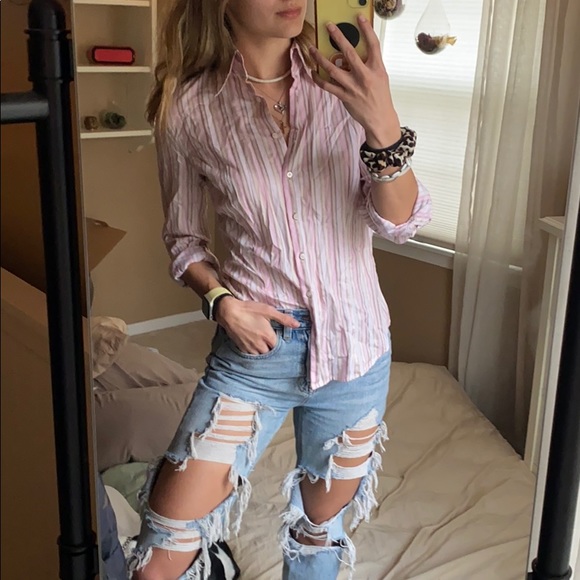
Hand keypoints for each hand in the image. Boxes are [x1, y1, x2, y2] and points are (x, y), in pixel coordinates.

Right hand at [215, 297, 299, 354]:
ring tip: (262, 343)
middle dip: (270, 347)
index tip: (276, 336)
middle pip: (270, 352)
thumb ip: (284, 318)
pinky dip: (254, 352)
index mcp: (268, 336)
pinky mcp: (242, 348)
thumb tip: (297, 325)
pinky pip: (251, 355)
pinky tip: (253, 345)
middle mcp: (260, 345)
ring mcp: (250, 348)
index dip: (277, 341)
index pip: (278, 346)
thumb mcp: (268, 311)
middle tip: (269, 340)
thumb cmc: (249, 310)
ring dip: (263, 351)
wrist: (228, 312)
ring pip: (260, 355)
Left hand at [309, 15, 400, 147]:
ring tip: (312, 49)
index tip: (359, 18)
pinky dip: (318, 79)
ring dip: (320, 58)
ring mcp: (353, 87)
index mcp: (376, 69)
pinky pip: (327, 86)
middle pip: (349, 53)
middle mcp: (365, 76)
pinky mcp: (344, 97)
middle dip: (338, 38)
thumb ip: (369, 64)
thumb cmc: (380, 96)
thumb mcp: (380, 77)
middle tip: (329, 27)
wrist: (379, 118)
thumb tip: (352, 54)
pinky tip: (313, 72)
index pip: (373, 44)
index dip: (366, 30)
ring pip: (333, 69)